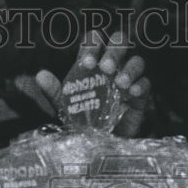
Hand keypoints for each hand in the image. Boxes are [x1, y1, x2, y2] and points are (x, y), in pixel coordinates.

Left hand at [14, 29, 150, 136]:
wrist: (98, 146)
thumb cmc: (82, 121)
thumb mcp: (65, 107)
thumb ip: (55, 91)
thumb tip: (40, 75)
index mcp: (93, 63)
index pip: (95, 40)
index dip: (92, 46)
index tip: (87, 64)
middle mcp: (112, 67)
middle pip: (120, 42)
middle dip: (114, 51)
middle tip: (106, 69)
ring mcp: (128, 80)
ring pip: (137, 60)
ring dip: (130, 69)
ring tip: (120, 84)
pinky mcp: (140, 96)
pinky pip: (147, 82)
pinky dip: (141, 85)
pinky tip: (132, 93)